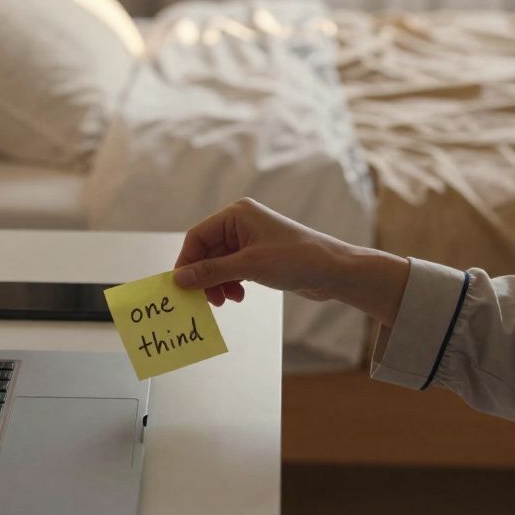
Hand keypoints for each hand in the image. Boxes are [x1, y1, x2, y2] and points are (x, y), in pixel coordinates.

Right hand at [172, 198, 409, 325]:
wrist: (334, 271)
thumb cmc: (297, 259)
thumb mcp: (249, 266)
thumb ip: (211, 272)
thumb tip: (179, 279)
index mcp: (237, 214)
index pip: (198, 236)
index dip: (187, 261)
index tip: (181, 285)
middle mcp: (241, 223)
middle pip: (206, 251)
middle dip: (204, 276)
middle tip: (204, 300)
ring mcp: (250, 240)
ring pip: (218, 263)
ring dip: (217, 283)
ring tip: (224, 301)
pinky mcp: (259, 256)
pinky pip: (232, 270)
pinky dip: (230, 284)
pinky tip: (238, 296)